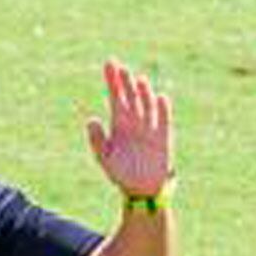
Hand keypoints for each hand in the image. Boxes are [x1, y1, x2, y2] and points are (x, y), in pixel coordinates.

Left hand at [86, 59, 172, 197]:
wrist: (142, 191)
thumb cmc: (121, 174)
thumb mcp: (105, 158)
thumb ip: (97, 140)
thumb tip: (91, 120)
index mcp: (119, 125)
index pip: (116, 97)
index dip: (112, 81)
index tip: (109, 64)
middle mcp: (135, 123)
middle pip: (131, 97)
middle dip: (126, 83)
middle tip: (121, 68)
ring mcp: (149, 129)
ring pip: (146, 106)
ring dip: (143, 93)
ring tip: (139, 80)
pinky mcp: (163, 139)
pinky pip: (164, 121)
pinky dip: (163, 110)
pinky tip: (160, 97)